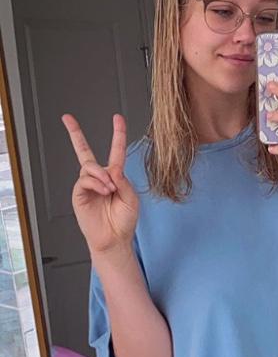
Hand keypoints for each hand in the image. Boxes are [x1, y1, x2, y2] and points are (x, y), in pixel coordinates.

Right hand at [62, 113, 138, 254]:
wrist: (114, 239)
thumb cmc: (124, 220)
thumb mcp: (131, 198)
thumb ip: (122, 180)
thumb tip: (110, 169)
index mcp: (114, 176)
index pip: (115, 151)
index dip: (117, 134)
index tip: (117, 118)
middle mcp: (99, 177)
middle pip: (84, 151)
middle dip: (75, 133)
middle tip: (67, 118)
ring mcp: (87, 185)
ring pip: (89, 167)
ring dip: (102, 175)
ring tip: (109, 189)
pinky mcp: (79, 194)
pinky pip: (84, 180)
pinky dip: (96, 183)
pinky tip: (103, 191)